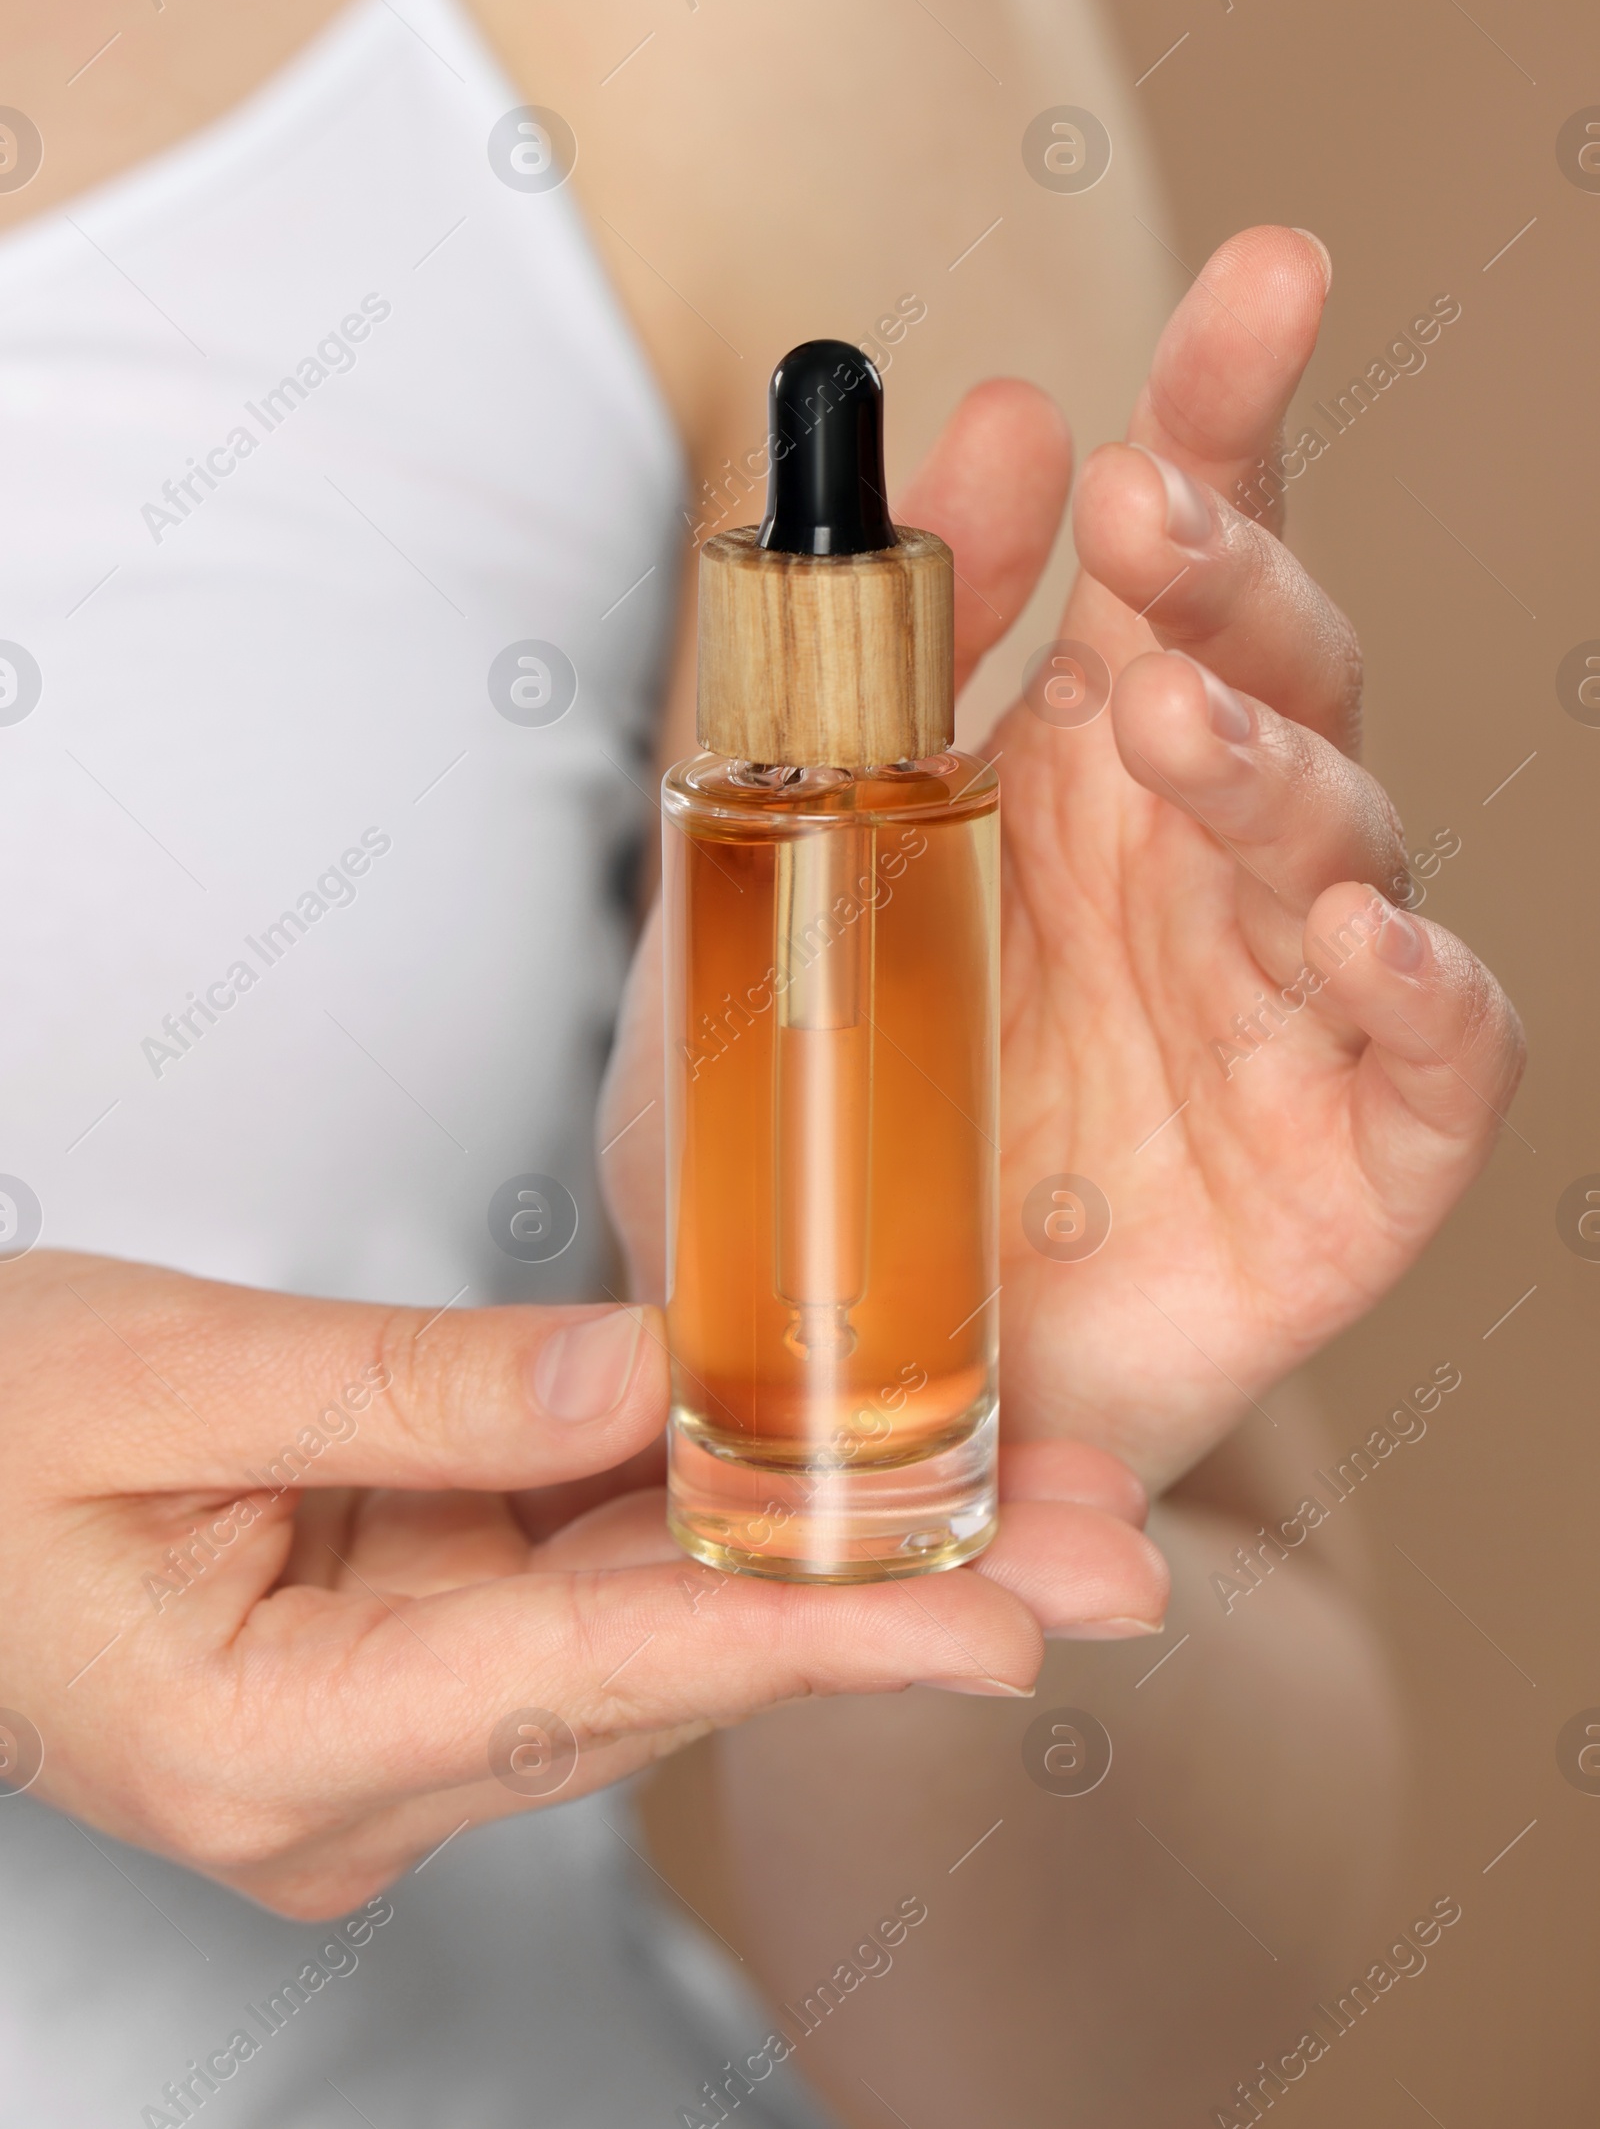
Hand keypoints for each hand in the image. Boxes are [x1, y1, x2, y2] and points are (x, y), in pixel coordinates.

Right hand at [0, 1250, 1164, 1913]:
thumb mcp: (170, 1373)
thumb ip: (420, 1386)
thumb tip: (649, 1375)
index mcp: (275, 1738)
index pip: (594, 1676)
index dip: (812, 1636)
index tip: (992, 1621)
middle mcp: (356, 1776)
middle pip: (672, 1675)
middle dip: (895, 1603)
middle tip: (1102, 1548)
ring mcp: (392, 1732)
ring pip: (658, 1637)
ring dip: (842, 1565)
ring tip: (1040, 1506)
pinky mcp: (411, 1661)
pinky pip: (589, 1585)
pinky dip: (721, 1528)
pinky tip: (855, 1481)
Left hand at [908, 225, 1523, 1488]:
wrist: (855, 1365)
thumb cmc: (831, 1108)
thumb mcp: (791, 856)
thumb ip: (881, 653)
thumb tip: (1000, 407)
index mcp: (1092, 760)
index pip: (1191, 556)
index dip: (1235, 411)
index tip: (1268, 273)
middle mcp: (1213, 856)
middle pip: (1284, 666)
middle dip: (1234, 577)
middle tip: (1151, 520)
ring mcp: (1295, 1002)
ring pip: (1349, 838)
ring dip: (1275, 768)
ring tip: (1175, 733)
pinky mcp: (1356, 1159)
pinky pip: (1434, 1055)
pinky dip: (1417, 991)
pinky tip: (1357, 938)